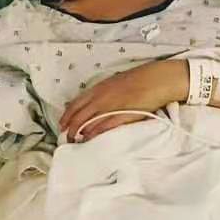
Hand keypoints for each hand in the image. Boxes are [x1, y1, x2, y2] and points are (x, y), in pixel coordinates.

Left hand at [60, 60, 187, 142]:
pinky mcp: (123, 115)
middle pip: (79, 115)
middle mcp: (102, 97)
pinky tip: (90, 137)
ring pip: (89, 122)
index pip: (76, 104)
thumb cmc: (138, 80)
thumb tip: (91, 105)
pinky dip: (95, 133)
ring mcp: (111, 106)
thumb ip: (101, 94)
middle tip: (66, 137)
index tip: (61, 124)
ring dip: (81, 132)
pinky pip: (104, 126)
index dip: (67, 115)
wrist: (157, 79)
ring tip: (76, 140)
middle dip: (70, 127)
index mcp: (99, 88)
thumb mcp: (114, 84)